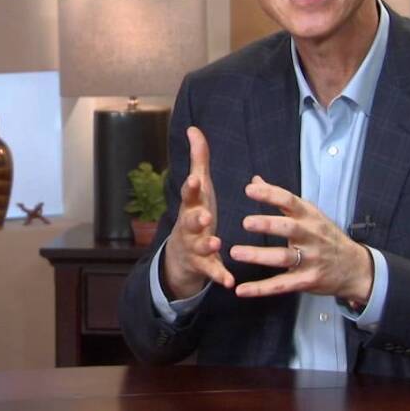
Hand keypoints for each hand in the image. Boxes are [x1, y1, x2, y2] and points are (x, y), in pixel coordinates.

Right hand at [162, 127, 235, 298]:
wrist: (180, 256)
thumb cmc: (194, 213)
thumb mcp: (198, 188)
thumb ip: (199, 159)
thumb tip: (194, 128)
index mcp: (192, 206)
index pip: (189, 195)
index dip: (191, 188)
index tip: (196, 180)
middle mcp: (189, 226)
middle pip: (190, 222)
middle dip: (196, 219)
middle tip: (204, 216)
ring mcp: (195, 247)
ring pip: (199, 246)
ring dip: (207, 244)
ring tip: (216, 242)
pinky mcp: (203, 265)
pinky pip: (211, 271)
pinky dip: (219, 275)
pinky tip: (229, 282)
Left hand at [230, 176, 373, 303]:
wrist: (355, 267)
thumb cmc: (327, 237)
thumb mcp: (310, 214)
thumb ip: (281, 199)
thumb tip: (256, 180)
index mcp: (309, 217)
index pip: (290, 201)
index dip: (270, 194)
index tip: (250, 190)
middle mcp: (311, 236)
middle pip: (289, 228)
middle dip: (268, 225)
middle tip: (246, 222)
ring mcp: (310, 260)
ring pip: (283, 257)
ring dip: (259, 256)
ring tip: (236, 252)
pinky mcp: (306, 281)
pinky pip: (281, 285)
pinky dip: (261, 289)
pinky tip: (241, 290)